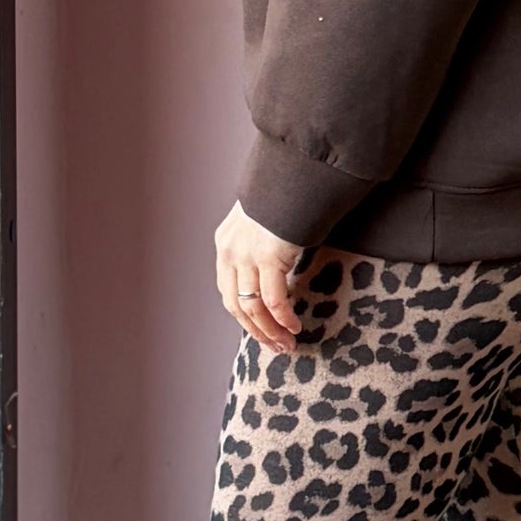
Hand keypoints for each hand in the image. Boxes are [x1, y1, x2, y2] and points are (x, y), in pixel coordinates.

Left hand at [215, 203, 304, 352]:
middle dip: (256, 330)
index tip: (262, 330)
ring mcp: (246, 254)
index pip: (228, 290)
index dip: (244, 316)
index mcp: (226, 242)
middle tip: (275, 346)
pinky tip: (294, 326)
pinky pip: (273, 299)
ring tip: (287, 344)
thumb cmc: (287, 194)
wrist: (295, 173)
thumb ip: (263, 241)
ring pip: (252, 307)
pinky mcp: (267, 256)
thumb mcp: (264, 219)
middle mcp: (230, 251)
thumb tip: (279, 262)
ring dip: (270, 330)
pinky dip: (283, 317)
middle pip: (235, 305)